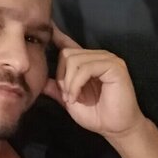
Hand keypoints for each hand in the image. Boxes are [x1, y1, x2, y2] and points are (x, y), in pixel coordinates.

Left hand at [42, 23, 145, 137]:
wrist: (116, 129)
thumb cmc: (97, 116)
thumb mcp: (71, 102)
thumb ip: (58, 90)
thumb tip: (41, 81)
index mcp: (88, 63)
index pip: (70, 45)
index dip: (58, 37)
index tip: (48, 29)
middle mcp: (98, 56)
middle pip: (67, 54)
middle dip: (62, 76)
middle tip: (66, 95)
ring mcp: (108, 59)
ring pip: (74, 60)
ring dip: (68, 83)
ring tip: (72, 99)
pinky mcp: (114, 66)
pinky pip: (86, 68)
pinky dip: (76, 84)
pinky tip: (76, 97)